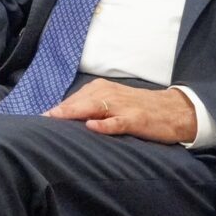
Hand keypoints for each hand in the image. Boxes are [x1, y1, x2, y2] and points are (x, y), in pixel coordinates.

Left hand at [45, 80, 197, 143]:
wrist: (176, 110)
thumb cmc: (139, 108)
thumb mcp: (113, 103)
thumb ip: (90, 107)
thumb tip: (62, 117)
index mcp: (102, 89)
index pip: (74, 98)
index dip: (57, 109)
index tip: (39, 118)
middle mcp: (110, 94)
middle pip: (80, 101)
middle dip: (60, 110)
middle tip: (41, 120)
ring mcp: (123, 106)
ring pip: (94, 107)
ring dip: (75, 113)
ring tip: (57, 119)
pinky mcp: (136, 120)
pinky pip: (118, 122)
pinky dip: (105, 124)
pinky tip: (92, 127)